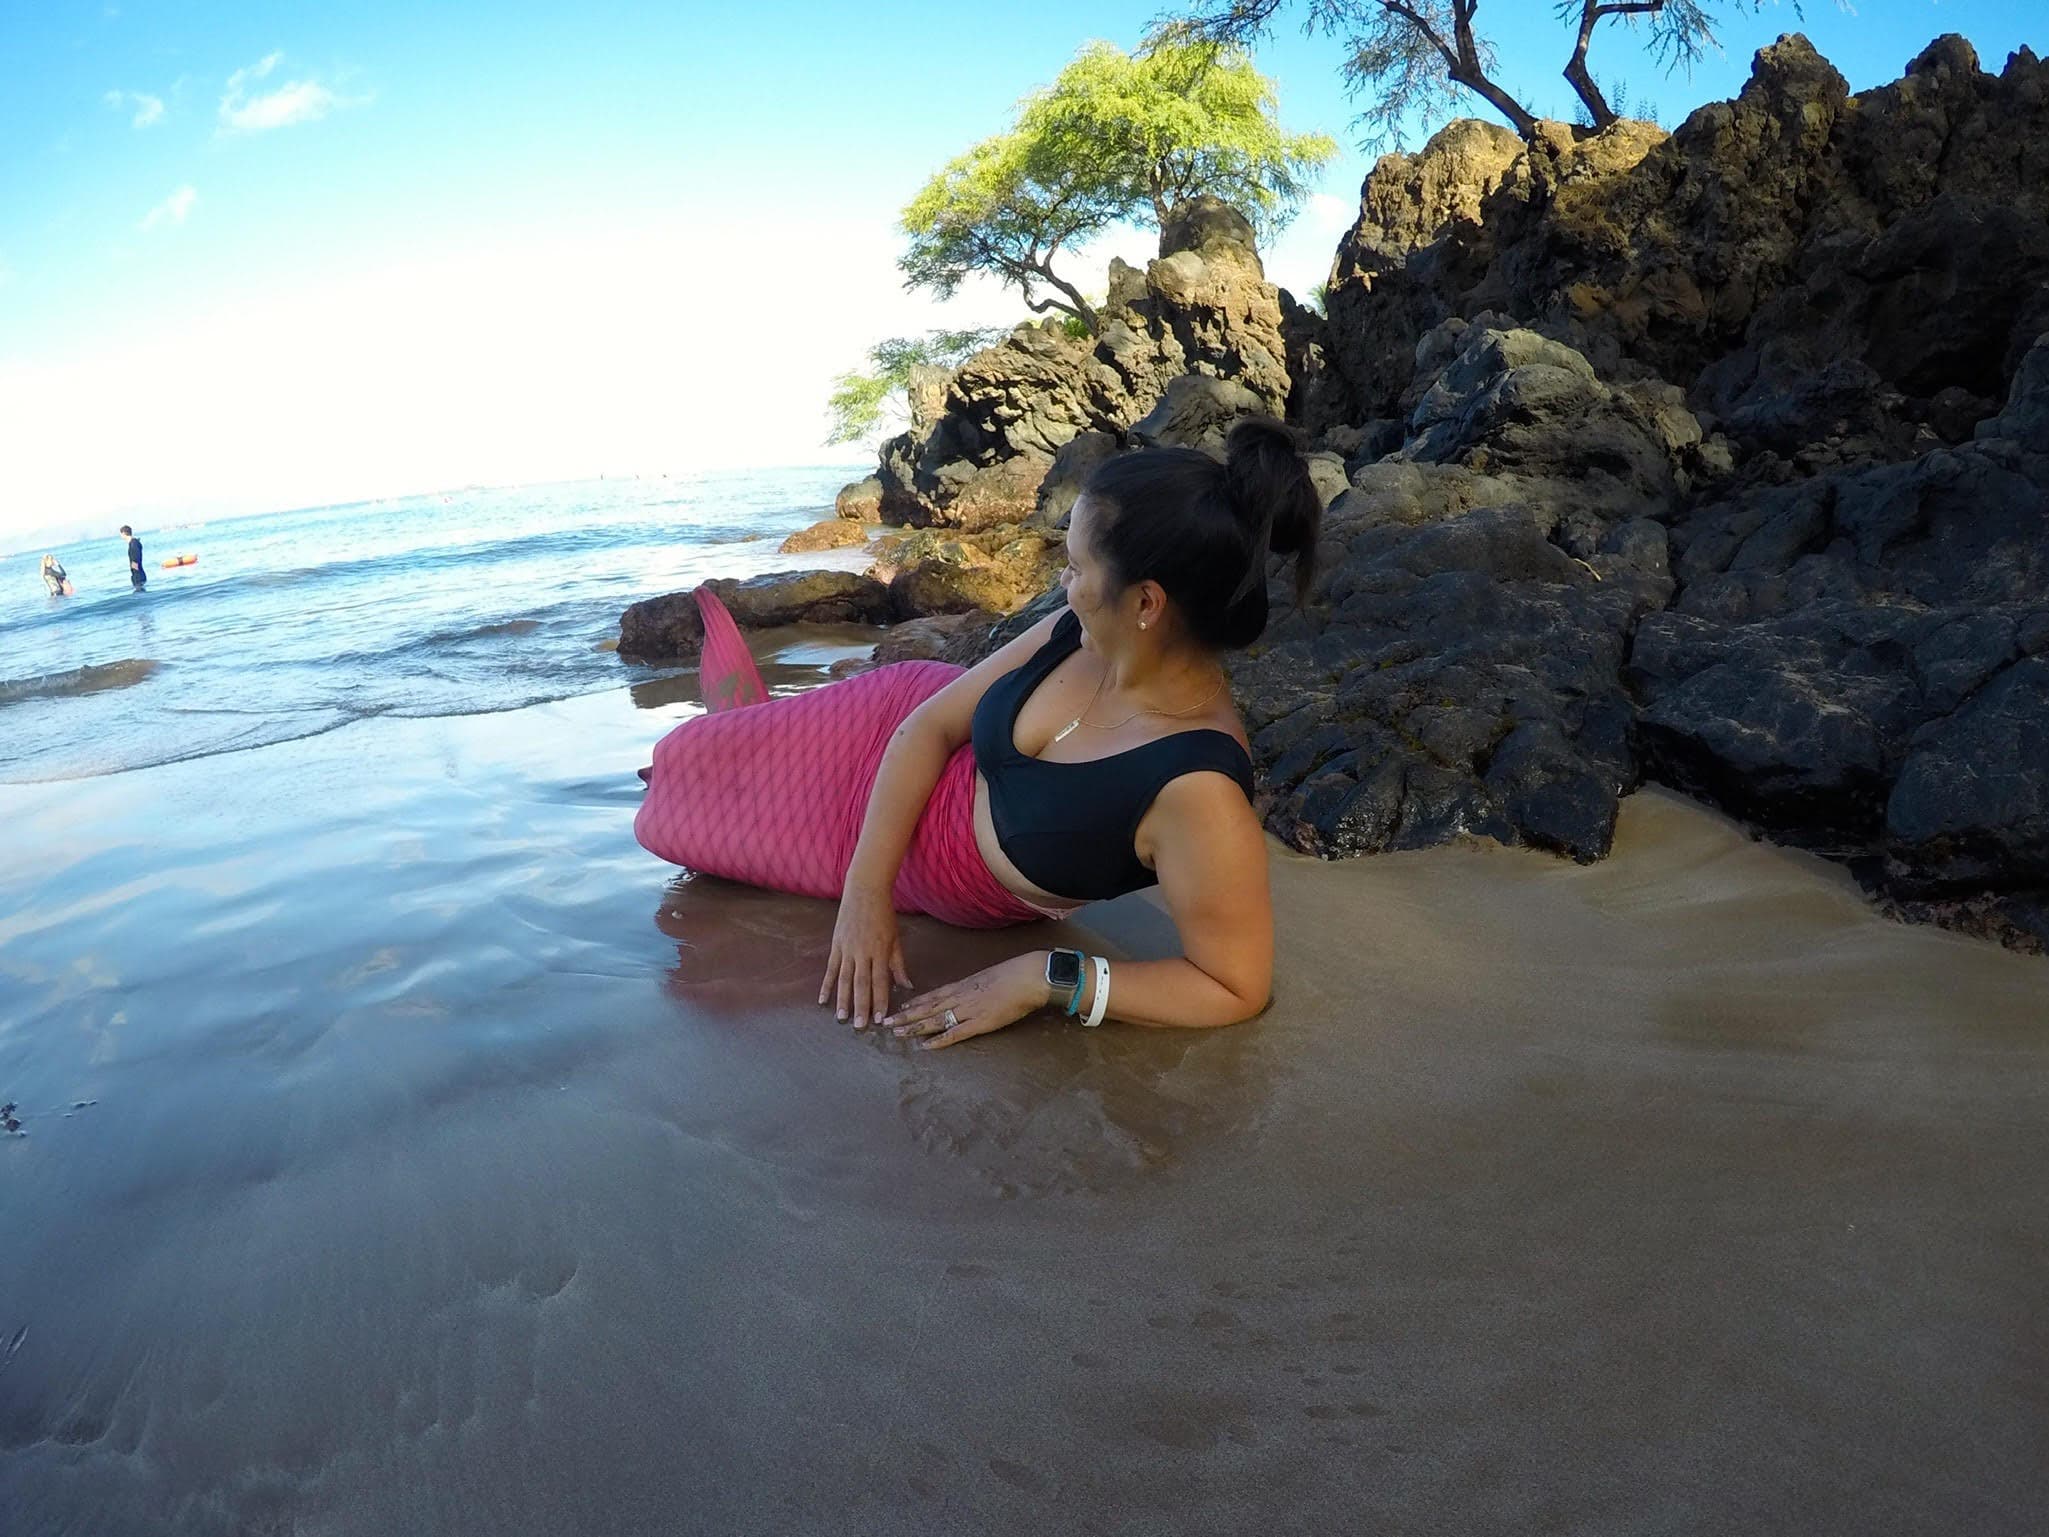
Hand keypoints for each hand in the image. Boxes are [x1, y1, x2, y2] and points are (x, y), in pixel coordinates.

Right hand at [820, 883, 908, 1028]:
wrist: (865, 890)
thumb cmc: (884, 914)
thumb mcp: (896, 938)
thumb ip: (898, 964)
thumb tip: (906, 986)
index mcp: (880, 950)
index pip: (881, 981)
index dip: (881, 1000)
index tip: (881, 1018)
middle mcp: (863, 952)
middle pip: (862, 984)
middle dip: (861, 1006)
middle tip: (860, 1026)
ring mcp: (847, 948)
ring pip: (845, 979)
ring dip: (843, 1000)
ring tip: (841, 1018)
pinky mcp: (836, 945)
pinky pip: (831, 969)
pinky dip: (827, 985)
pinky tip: (822, 1000)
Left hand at [885, 953, 1048, 1050]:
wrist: (1029, 977)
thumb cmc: (1015, 974)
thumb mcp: (990, 976)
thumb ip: (978, 985)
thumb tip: (974, 990)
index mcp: (964, 985)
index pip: (934, 994)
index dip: (916, 1002)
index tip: (901, 1007)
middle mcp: (961, 997)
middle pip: (928, 1007)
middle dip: (906, 1015)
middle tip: (886, 1022)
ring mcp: (969, 1010)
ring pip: (935, 1019)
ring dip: (914, 1027)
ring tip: (897, 1033)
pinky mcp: (980, 1023)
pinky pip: (955, 1033)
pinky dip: (939, 1040)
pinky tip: (925, 1046)